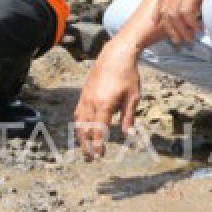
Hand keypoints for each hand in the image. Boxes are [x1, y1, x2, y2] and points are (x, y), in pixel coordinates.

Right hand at [73, 41, 141, 159]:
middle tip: (90, 157)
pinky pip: (78, 110)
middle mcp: (92, 102)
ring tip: (83, 146)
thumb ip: (129, 116)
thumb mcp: (133, 97)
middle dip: (87, 144)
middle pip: (86, 128)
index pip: (99, 130)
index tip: (100, 156)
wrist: (115, 54)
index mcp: (105, 105)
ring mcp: (86, 96)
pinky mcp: (84, 91)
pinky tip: (81, 126)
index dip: (98, 145)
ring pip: (79, 120)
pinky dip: (79, 121)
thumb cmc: (128, 75)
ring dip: (81, 135)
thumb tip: (127, 134)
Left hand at [153, 0, 211, 44]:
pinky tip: (197, 28)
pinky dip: (190, 23)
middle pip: (166, 11)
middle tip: (178, 40)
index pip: (161, 1)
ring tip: (189, 38)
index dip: (158, 15)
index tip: (157, 26)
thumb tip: (192, 9)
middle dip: (171, 28)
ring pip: (175, 14)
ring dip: (182, 29)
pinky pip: (186, 11)